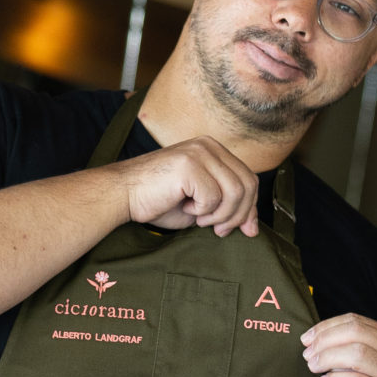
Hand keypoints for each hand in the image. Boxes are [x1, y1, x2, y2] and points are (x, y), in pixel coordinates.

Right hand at [121, 137, 261, 237]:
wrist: (123, 195)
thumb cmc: (158, 201)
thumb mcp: (202, 206)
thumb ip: (228, 208)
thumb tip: (253, 228)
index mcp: (213, 150)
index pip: (249, 178)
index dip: (251, 207)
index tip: (247, 230)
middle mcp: (208, 146)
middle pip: (247, 184)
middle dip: (239, 215)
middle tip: (219, 230)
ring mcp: (199, 152)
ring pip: (234, 191)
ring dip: (220, 215)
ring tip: (200, 218)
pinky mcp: (189, 164)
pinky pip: (213, 197)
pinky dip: (202, 211)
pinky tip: (184, 206)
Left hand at [302, 314, 376, 376]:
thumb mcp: (353, 366)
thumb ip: (340, 348)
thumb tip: (311, 337)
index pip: (357, 321)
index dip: (327, 327)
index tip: (307, 338)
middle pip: (357, 333)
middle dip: (325, 340)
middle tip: (307, 353)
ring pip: (357, 353)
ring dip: (328, 358)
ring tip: (313, 367)